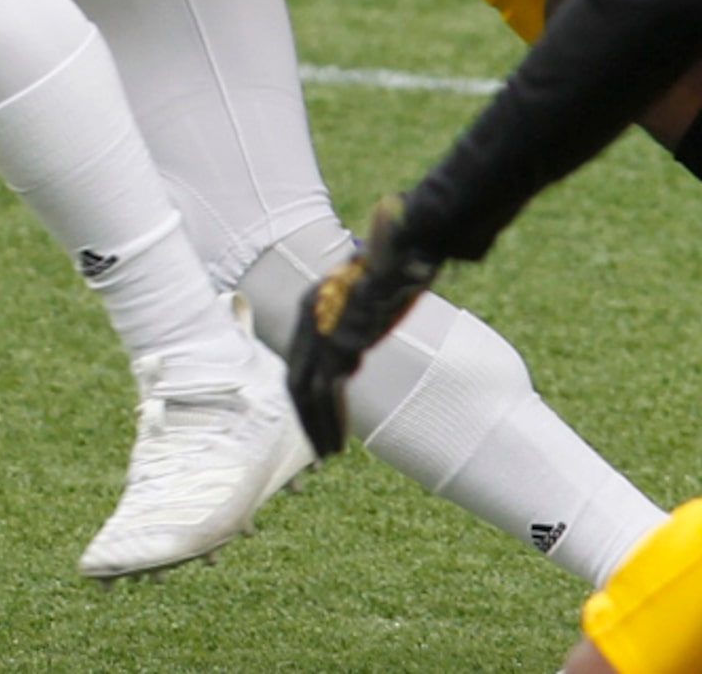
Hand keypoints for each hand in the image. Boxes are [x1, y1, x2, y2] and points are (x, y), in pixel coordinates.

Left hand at [287, 198, 442, 457]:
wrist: (406, 247)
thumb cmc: (393, 268)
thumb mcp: (363, 294)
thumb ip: (352, 317)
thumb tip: (355, 339)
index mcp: (310, 305)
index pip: (296, 362)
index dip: (301, 396)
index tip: (312, 420)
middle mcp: (309, 319)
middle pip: (295, 381)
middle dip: (304, 418)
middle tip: (316, 449)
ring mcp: (325, 332)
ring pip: (309, 394)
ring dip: (316, 428)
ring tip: (327, 455)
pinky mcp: (345, 343)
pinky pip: (330, 394)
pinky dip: (330, 421)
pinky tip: (337, 444)